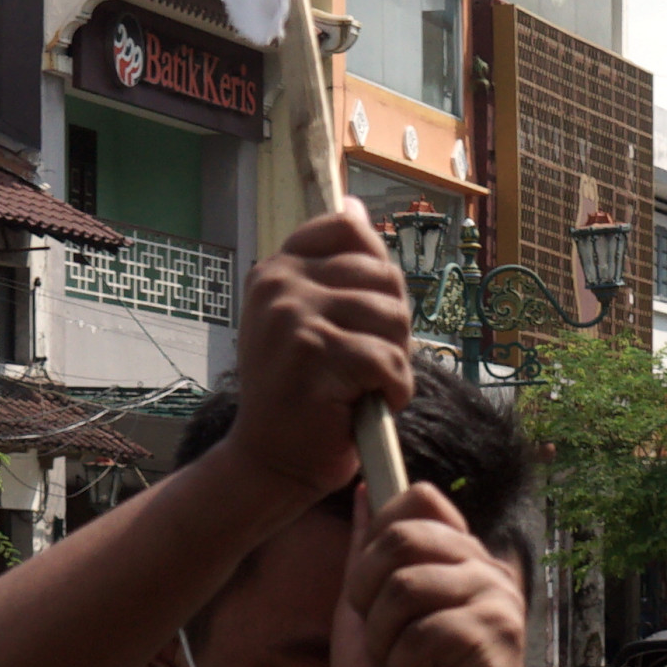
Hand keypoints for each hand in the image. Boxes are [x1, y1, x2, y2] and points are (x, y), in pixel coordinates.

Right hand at [226, 207, 415, 501]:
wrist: (272, 460)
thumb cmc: (299, 394)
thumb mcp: (306, 319)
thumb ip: (333, 267)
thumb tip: (356, 206)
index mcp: (276, 270)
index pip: (348, 229)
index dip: (375, 271)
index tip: (360, 314)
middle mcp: (279, 286)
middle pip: (384, 275)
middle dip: (392, 325)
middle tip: (366, 363)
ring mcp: (294, 318)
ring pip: (392, 318)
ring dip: (394, 362)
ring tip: (364, 385)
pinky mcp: (315, 356)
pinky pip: (388, 360)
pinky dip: (392, 391)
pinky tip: (367, 405)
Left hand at [339, 472, 526, 666]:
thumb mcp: (363, 620)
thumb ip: (366, 558)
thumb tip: (365, 489)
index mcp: (457, 559)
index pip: (419, 500)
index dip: (377, 542)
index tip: (369, 597)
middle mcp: (485, 571)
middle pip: (402, 537)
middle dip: (368, 600)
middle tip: (385, 648)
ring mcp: (498, 604)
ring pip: (406, 587)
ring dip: (386, 647)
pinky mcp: (500, 643)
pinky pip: (425, 635)